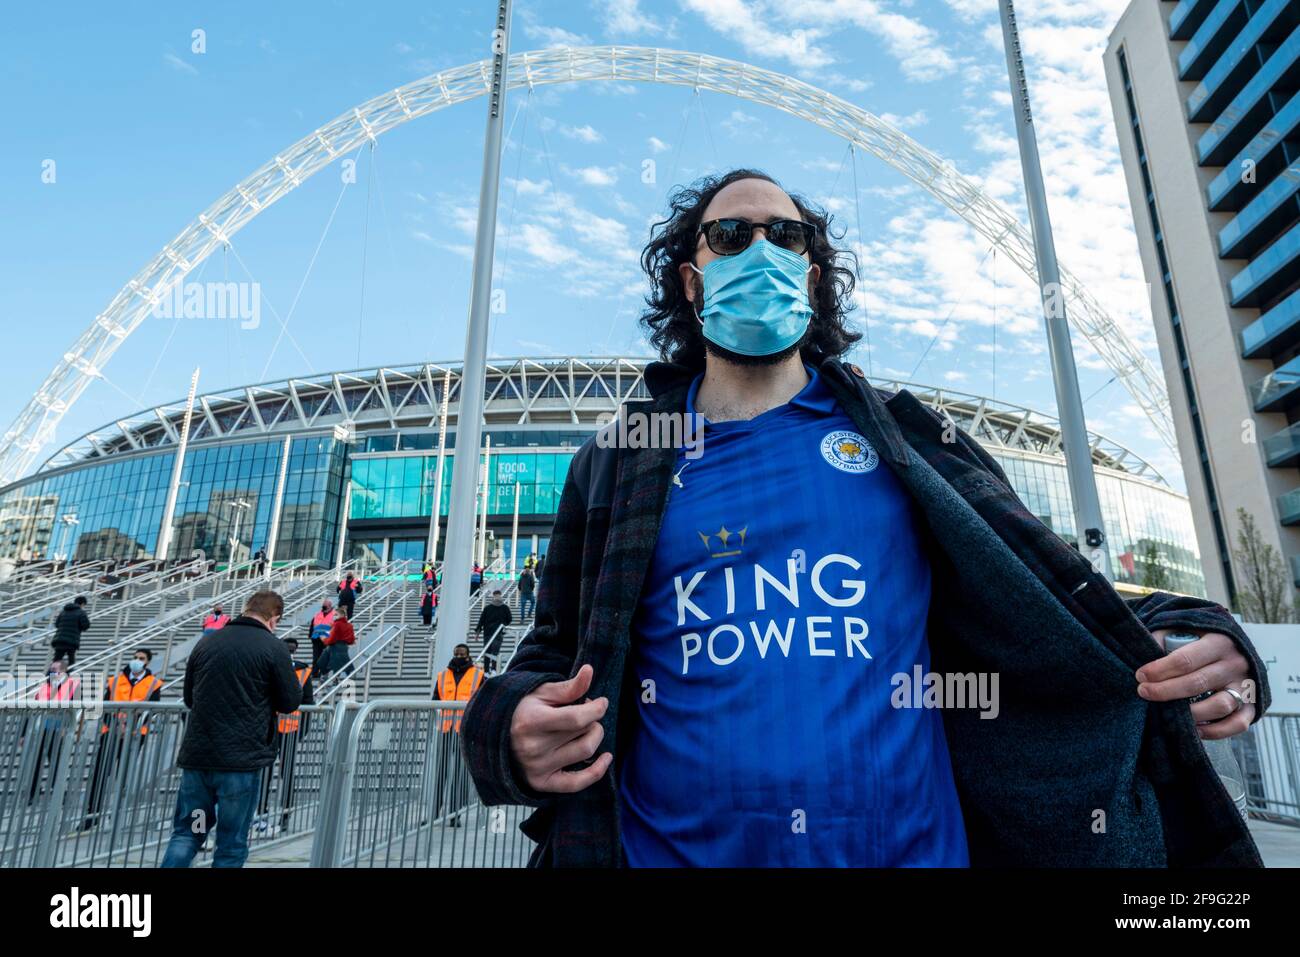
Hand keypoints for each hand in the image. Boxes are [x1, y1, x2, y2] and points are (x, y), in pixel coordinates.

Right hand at [509, 664, 611, 793]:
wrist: (496, 737)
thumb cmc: (521, 711)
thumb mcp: (541, 693)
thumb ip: (568, 687)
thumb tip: (589, 671)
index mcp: (533, 721)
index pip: (576, 718)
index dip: (596, 709)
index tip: (601, 703)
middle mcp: (535, 747)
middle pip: (583, 732)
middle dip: (592, 720)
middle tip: (584, 713)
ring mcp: (538, 767)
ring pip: (585, 752)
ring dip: (595, 737)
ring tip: (586, 729)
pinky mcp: (542, 783)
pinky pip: (577, 783)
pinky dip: (597, 771)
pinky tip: (605, 758)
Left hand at [1138, 630, 1256, 739]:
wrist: (1236, 647)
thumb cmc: (1201, 639)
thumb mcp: (1184, 628)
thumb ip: (1164, 637)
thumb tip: (1146, 653)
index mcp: (1219, 641)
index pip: (1185, 659)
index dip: (1160, 670)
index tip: (1140, 676)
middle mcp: (1236, 663)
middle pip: (1198, 683)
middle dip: (1166, 691)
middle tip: (1144, 693)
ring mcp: (1247, 686)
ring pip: (1220, 705)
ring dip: (1190, 713)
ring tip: (1166, 713)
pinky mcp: (1253, 706)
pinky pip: (1237, 724)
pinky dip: (1215, 731)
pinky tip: (1193, 728)